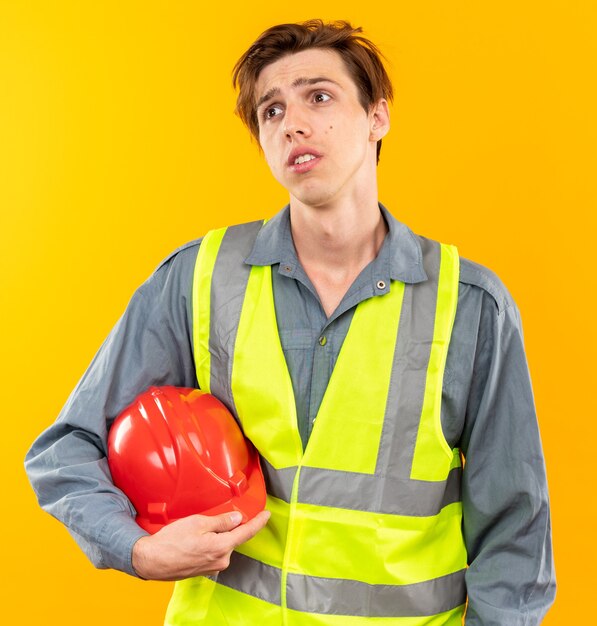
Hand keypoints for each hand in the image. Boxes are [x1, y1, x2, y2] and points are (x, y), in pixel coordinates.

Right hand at [131, 510, 270, 580]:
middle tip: (211, 518)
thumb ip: (221, 521)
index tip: (266, 514)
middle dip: (228, 526)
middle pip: (233, 537)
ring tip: (196, 530)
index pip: (246, 533)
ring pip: (222, 544)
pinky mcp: (205, 569)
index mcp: (222, 547)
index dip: (258, 522)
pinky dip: (210, 543)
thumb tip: (238, 518)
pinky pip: (214, 552)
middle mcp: (221, 560)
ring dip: (216, 535)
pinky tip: (195, 540)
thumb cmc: (172, 541)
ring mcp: (213, 567)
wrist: (151, 561)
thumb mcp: (198, 523)